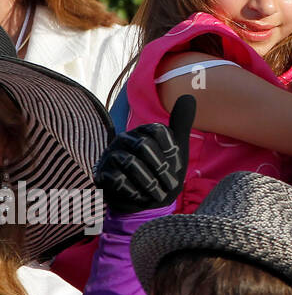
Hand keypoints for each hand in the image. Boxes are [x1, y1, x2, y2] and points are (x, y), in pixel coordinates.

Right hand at [95, 95, 194, 213]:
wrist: (141, 199)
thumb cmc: (161, 171)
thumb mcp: (176, 149)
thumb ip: (181, 123)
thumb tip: (188, 95)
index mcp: (143, 131)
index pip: (159, 131)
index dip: (172, 151)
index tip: (177, 166)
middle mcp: (125, 138)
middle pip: (145, 147)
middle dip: (161, 169)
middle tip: (169, 185)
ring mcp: (111, 154)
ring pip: (131, 163)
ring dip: (149, 182)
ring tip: (158, 194)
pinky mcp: (101, 173)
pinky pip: (117, 179)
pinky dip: (133, 190)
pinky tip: (140, 196)